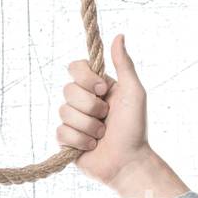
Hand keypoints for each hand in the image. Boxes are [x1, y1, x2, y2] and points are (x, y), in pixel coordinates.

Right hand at [58, 34, 150, 188]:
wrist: (129, 162)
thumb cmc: (135, 128)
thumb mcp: (134, 92)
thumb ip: (124, 64)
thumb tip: (119, 35)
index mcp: (97, 86)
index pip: (75, 67)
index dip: (85, 78)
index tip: (103, 90)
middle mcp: (83, 101)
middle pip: (67, 90)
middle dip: (91, 107)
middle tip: (107, 118)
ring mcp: (73, 120)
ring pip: (64, 112)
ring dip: (89, 126)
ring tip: (102, 135)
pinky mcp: (66, 140)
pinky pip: (61, 132)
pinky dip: (80, 141)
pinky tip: (92, 146)